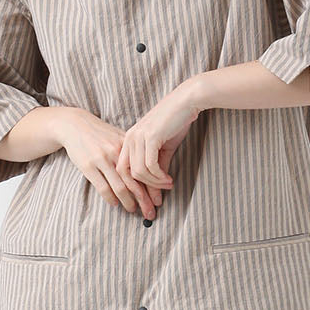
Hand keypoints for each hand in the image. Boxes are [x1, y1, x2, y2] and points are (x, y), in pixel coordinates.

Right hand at [56, 108, 163, 219]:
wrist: (75, 125)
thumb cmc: (100, 133)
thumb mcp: (118, 137)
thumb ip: (131, 152)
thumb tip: (150, 170)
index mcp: (126, 144)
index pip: (143, 170)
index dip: (153, 187)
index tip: (158, 200)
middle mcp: (116, 152)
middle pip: (134, 181)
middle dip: (144, 200)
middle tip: (150, 213)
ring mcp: (101, 159)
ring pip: (120, 187)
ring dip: (128, 202)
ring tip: (133, 210)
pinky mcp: (88, 166)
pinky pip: (103, 187)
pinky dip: (110, 198)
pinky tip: (115, 203)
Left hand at [115, 88, 198, 204]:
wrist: (186, 102)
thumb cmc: (175, 122)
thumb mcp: (164, 147)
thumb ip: (158, 165)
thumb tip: (158, 186)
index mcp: (129, 140)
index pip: (123, 169)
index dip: (133, 187)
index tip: (146, 200)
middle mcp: (130, 138)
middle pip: (126, 174)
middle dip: (138, 193)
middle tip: (152, 206)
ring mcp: (138, 137)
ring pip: (139, 172)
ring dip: (154, 184)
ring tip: (167, 187)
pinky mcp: (150, 137)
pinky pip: (150, 166)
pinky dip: (159, 177)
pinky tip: (169, 180)